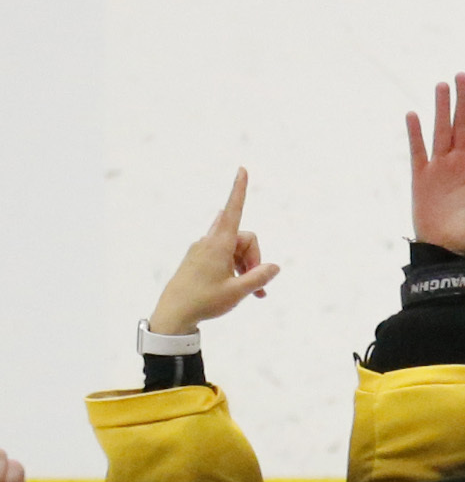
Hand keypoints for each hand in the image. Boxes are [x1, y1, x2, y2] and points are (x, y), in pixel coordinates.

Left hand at [148, 170, 277, 335]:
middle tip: (259, 286)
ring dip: (247, 266)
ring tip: (251, 292)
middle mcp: (210, 242)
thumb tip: (274, 266)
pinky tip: (235, 286)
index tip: (242, 169)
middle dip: (255, 258)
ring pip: (235, 248)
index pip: (233, 211)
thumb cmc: (205, 301)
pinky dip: (235, 268)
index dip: (239, 190)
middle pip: (244, 238)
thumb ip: (259, 277)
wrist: (174, 312)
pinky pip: (224, 256)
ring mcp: (203, 249)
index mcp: (219, 245)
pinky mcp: (199, 258)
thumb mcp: (238, 292)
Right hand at [404, 73, 464, 252]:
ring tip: (443, 85)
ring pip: (441, 131)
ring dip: (441, 108)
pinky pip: (417, 151)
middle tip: (463, 75)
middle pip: (462, 125)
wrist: (448, 250)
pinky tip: (414, 114)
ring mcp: (440, 168)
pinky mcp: (421, 177)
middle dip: (464, 101)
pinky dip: (415, 134)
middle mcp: (460, 163)